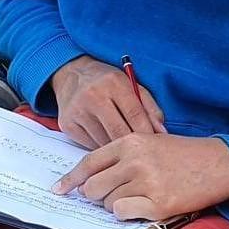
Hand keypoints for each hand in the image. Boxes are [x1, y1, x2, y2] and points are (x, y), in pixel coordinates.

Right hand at [50, 56, 165, 149]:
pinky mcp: (67, 125)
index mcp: (113, 83)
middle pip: (119, 131)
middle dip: (134, 146)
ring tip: (126, 148)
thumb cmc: (107, 82)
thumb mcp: (131, 85)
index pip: (135, 114)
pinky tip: (107, 142)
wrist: (73, 75)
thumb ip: (149, 107)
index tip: (156, 145)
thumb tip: (160, 131)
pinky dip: (102, 148)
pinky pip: (90, 145)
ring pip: (104, 142)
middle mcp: (93, 95)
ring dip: (117, 148)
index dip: (148, 133)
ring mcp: (78, 111)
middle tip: (143, 154)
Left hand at [52, 132, 228, 219]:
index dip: (71, 179)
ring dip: (116, 204)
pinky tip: (144, 206)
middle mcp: (135, 161)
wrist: (218, 164)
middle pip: (93, 187)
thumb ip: (122, 155)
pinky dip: (128, 213)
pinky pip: (122, 213)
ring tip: (138, 196)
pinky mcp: (157, 204)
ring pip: (106, 203)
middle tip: (114, 194)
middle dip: (97, 196)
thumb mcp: (151, 143)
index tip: (59, 190)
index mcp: (131, 142)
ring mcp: (146, 182)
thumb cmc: (183, 154)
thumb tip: (91, 178)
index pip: (89, 163)